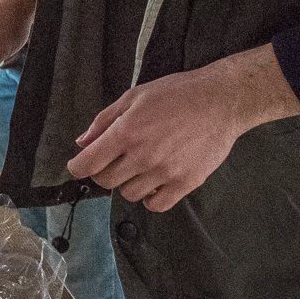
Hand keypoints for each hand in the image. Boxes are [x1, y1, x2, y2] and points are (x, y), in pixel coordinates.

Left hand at [68, 45, 299, 212]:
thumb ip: (105, 120)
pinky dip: (150, 197)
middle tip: (115, 161)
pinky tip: (154, 182)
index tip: (79, 165)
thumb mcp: (134, 96)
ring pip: (129, 194)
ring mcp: (165, 172)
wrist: (222, 101)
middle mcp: (143, 155)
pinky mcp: (185, 183)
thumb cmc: (178, 94)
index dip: (77, 167)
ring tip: (141, 167)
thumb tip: (82, 142)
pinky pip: (156, 205)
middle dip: (103, 172)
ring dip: (128, 183)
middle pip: (105, 181)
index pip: (88, 164)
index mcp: (126, 131)